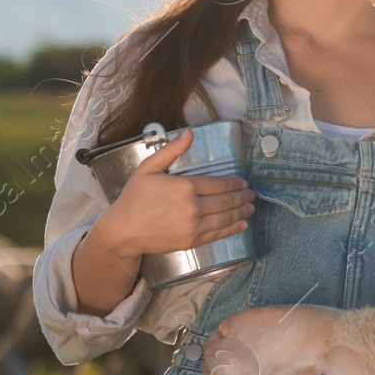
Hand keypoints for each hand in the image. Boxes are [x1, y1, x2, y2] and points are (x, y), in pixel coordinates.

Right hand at [88, 127, 255, 262]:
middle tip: (251, 194)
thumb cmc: (134, 198)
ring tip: (250, 207)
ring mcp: (194, 226)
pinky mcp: (192, 241)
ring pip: (226, 218)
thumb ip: (172, 150)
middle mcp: (193, 206)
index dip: (235, 183)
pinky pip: (218, 234)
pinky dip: (233, 229)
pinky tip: (242, 225)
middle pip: (227, 201)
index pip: (220, 183)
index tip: (243, 182)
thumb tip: (189, 133)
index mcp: (186, 186)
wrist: (123, 230)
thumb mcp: (149, 168)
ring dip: (242, 212)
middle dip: (242, 197)